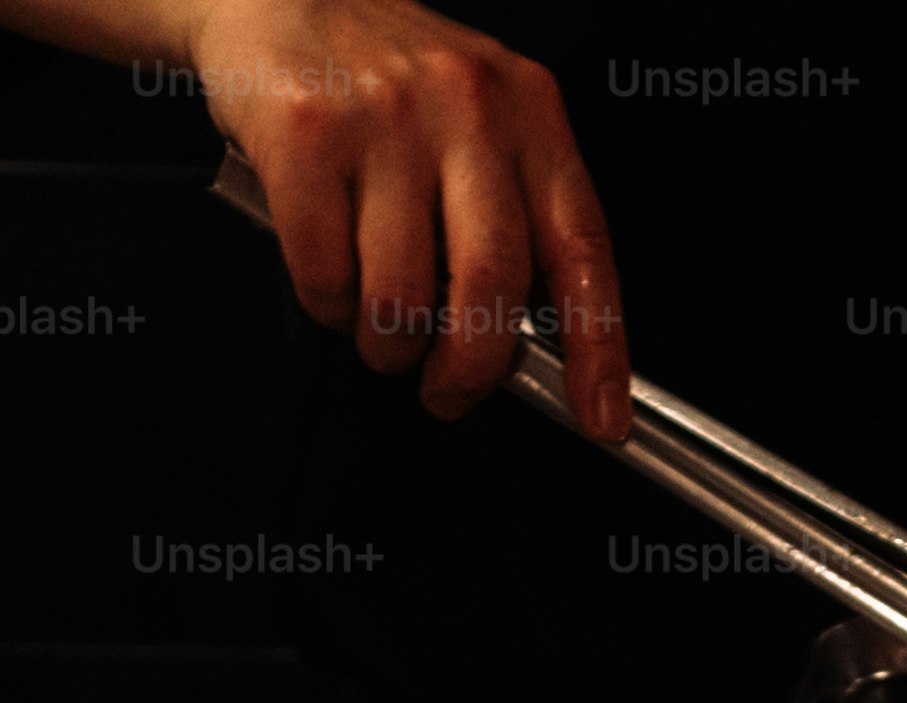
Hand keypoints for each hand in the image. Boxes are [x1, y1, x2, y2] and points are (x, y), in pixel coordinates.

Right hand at [0, 0, 627, 438]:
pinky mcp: (304, 135)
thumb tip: (538, 345)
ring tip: (375, 322)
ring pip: (399, 299)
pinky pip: (324, 277)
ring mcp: (383, 118)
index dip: (598, 346)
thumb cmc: (386, 79)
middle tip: (446, 389)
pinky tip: (330, 274)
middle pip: (489, 288)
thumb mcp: (480, 121)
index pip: (582, 245)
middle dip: (467, 370)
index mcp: (528, 112)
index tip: (602, 418)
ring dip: (385, 343)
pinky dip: (326, 305)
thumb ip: (514, 215)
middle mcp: (466, 107)